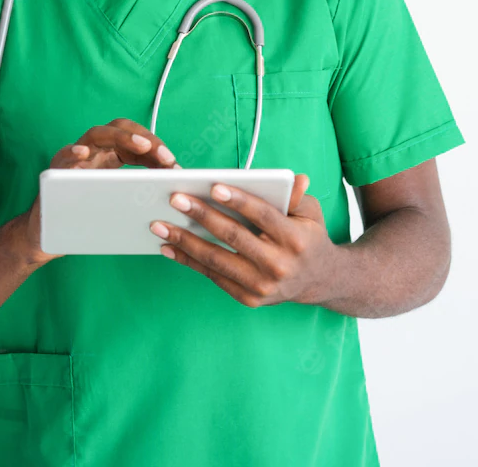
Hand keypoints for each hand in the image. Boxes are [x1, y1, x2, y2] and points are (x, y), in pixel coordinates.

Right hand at [16, 118, 181, 266]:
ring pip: (95, 134)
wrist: (49, 235)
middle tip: (164, 155)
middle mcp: (92, 151)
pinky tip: (83, 154)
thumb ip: (139, 191)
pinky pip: (63, 157)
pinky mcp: (54, 172)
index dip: (155, 147)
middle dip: (144, 138)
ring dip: (120, 138)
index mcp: (109, 156)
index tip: (173, 163)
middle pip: (118, 129)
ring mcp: (73, 158)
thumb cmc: (87, 216)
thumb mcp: (118, 202)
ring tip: (141, 146)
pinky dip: (73, 153)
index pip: (135, 140)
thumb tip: (174, 189)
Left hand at [150, 173, 339, 306]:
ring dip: (184, 241)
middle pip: (234, 237)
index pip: (263, 215)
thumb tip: (296, 178)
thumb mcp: (310, 213)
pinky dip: (188, 261)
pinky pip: (213, 276)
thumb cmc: (307, 237)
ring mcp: (262, 286)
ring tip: (159, 225)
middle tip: (175, 199)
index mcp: (295, 239)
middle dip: (202, 216)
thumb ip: (297, 197)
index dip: (239, 200)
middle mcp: (279, 265)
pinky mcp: (248, 298)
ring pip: (217, 260)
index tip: (213, 186)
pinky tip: (168, 247)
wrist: (318, 280)